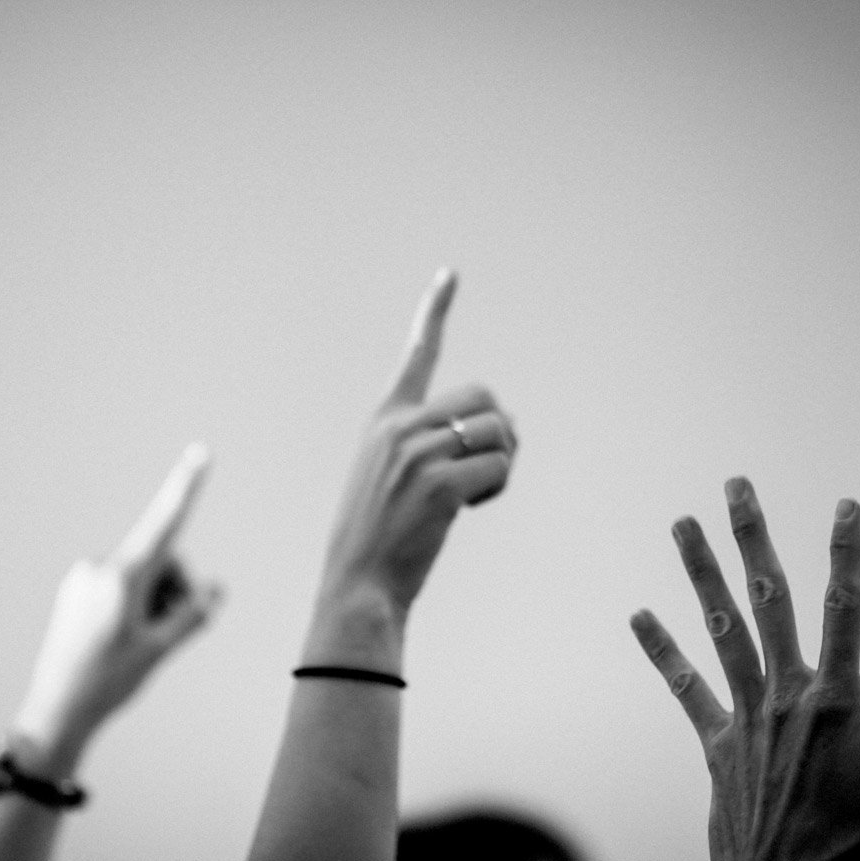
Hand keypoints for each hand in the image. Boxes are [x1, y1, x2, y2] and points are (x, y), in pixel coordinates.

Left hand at [11, 444, 221, 771]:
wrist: (54, 711)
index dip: (186, 486)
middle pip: (162, 562)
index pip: (164, 524)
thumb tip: (214, 590)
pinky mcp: (76, 590)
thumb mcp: (159, 650)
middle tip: (161, 637)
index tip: (201, 452)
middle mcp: (99, 568)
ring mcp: (83, 578)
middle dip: (173, 591)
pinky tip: (119, 641)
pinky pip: (120, 585)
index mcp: (122, 578)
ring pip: (142, 576)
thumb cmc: (109, 682)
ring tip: (137, 644)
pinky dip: (133, 605)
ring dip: (153, 602)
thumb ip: (192, 614)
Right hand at [317, 269, 517, 619]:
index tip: (450, 274)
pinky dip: (496, 491)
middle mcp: (399, 428)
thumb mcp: (386, 477)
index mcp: (384, 421)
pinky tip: (466, 510)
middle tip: (485, 471)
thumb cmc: (378, 540)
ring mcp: (419, 453)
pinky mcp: (440, 484)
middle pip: (486, 399)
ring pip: (499, 433)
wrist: (358, 585)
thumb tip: (500, 431)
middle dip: (499, 433)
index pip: (417, 356)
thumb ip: (426, 445)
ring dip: (501, 466)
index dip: (434, 311)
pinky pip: (499, 469)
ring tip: (470, 496)